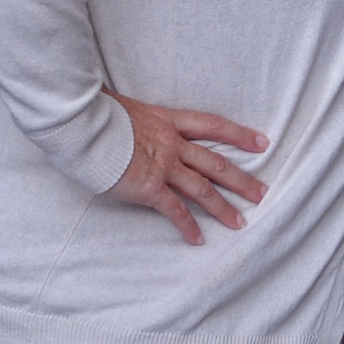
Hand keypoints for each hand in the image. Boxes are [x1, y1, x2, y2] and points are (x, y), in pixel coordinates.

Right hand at [102, 90, 268, 244]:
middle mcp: (173, 144)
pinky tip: (198, 239)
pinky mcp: (148, 188)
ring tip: (240, 222)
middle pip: (216, 163)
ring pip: (203, 189)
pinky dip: (188, 226)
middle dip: (241, 180)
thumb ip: (137, 115)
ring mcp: (163, 166)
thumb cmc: (96, 113)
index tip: (262, 143)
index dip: (239, 135)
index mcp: (170, 120)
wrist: (81, 126)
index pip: (214, 126)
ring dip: (223, 207)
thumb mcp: (126, 105)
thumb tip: (127, 110)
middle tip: (262, 193)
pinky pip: (174, 210)